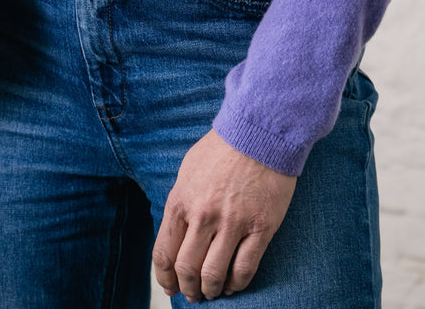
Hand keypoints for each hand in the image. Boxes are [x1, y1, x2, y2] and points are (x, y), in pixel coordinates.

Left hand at [152, 130, 295, 300]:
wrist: (259, 131)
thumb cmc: (222, 149)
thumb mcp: (188, 170)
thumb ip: (181, 203)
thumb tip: (174, 236)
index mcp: (181, 200)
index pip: (164, 252)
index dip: (165, 278)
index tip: (171, 287)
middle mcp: (203, 214)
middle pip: (187, 268)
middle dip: (188, 288)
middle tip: (193, 294)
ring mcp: (233, 222)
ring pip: (214, 274)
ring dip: (210, 290)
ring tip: (212, 291)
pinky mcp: (260, 227)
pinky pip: (244, 269)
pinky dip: (236, 285)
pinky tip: (234, 284)